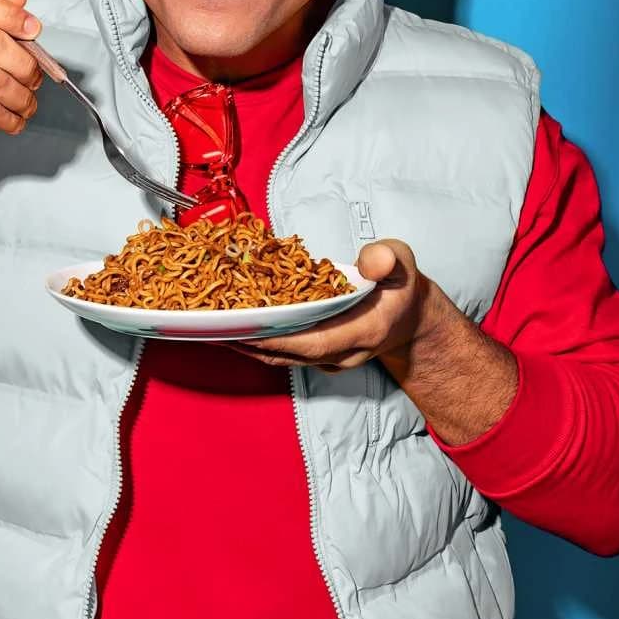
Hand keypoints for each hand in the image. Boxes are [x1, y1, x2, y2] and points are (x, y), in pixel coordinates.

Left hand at [231, 239, 445, 372]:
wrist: (409, 318)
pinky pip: (282, 352)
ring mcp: (329, 359)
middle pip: (288, 354)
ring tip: (210, 326)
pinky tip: (233, 325)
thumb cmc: (399, 287)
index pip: (315, 342)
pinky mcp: (317, 355)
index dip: (278, 338)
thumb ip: (388, 259)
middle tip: (212, 325)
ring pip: (281, 358)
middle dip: (248, 342)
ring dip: (245, 345)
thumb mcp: (402, 263)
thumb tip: (372, 260)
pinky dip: (257, 341)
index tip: (245, 327)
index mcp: (363, 331)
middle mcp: (343, 353)